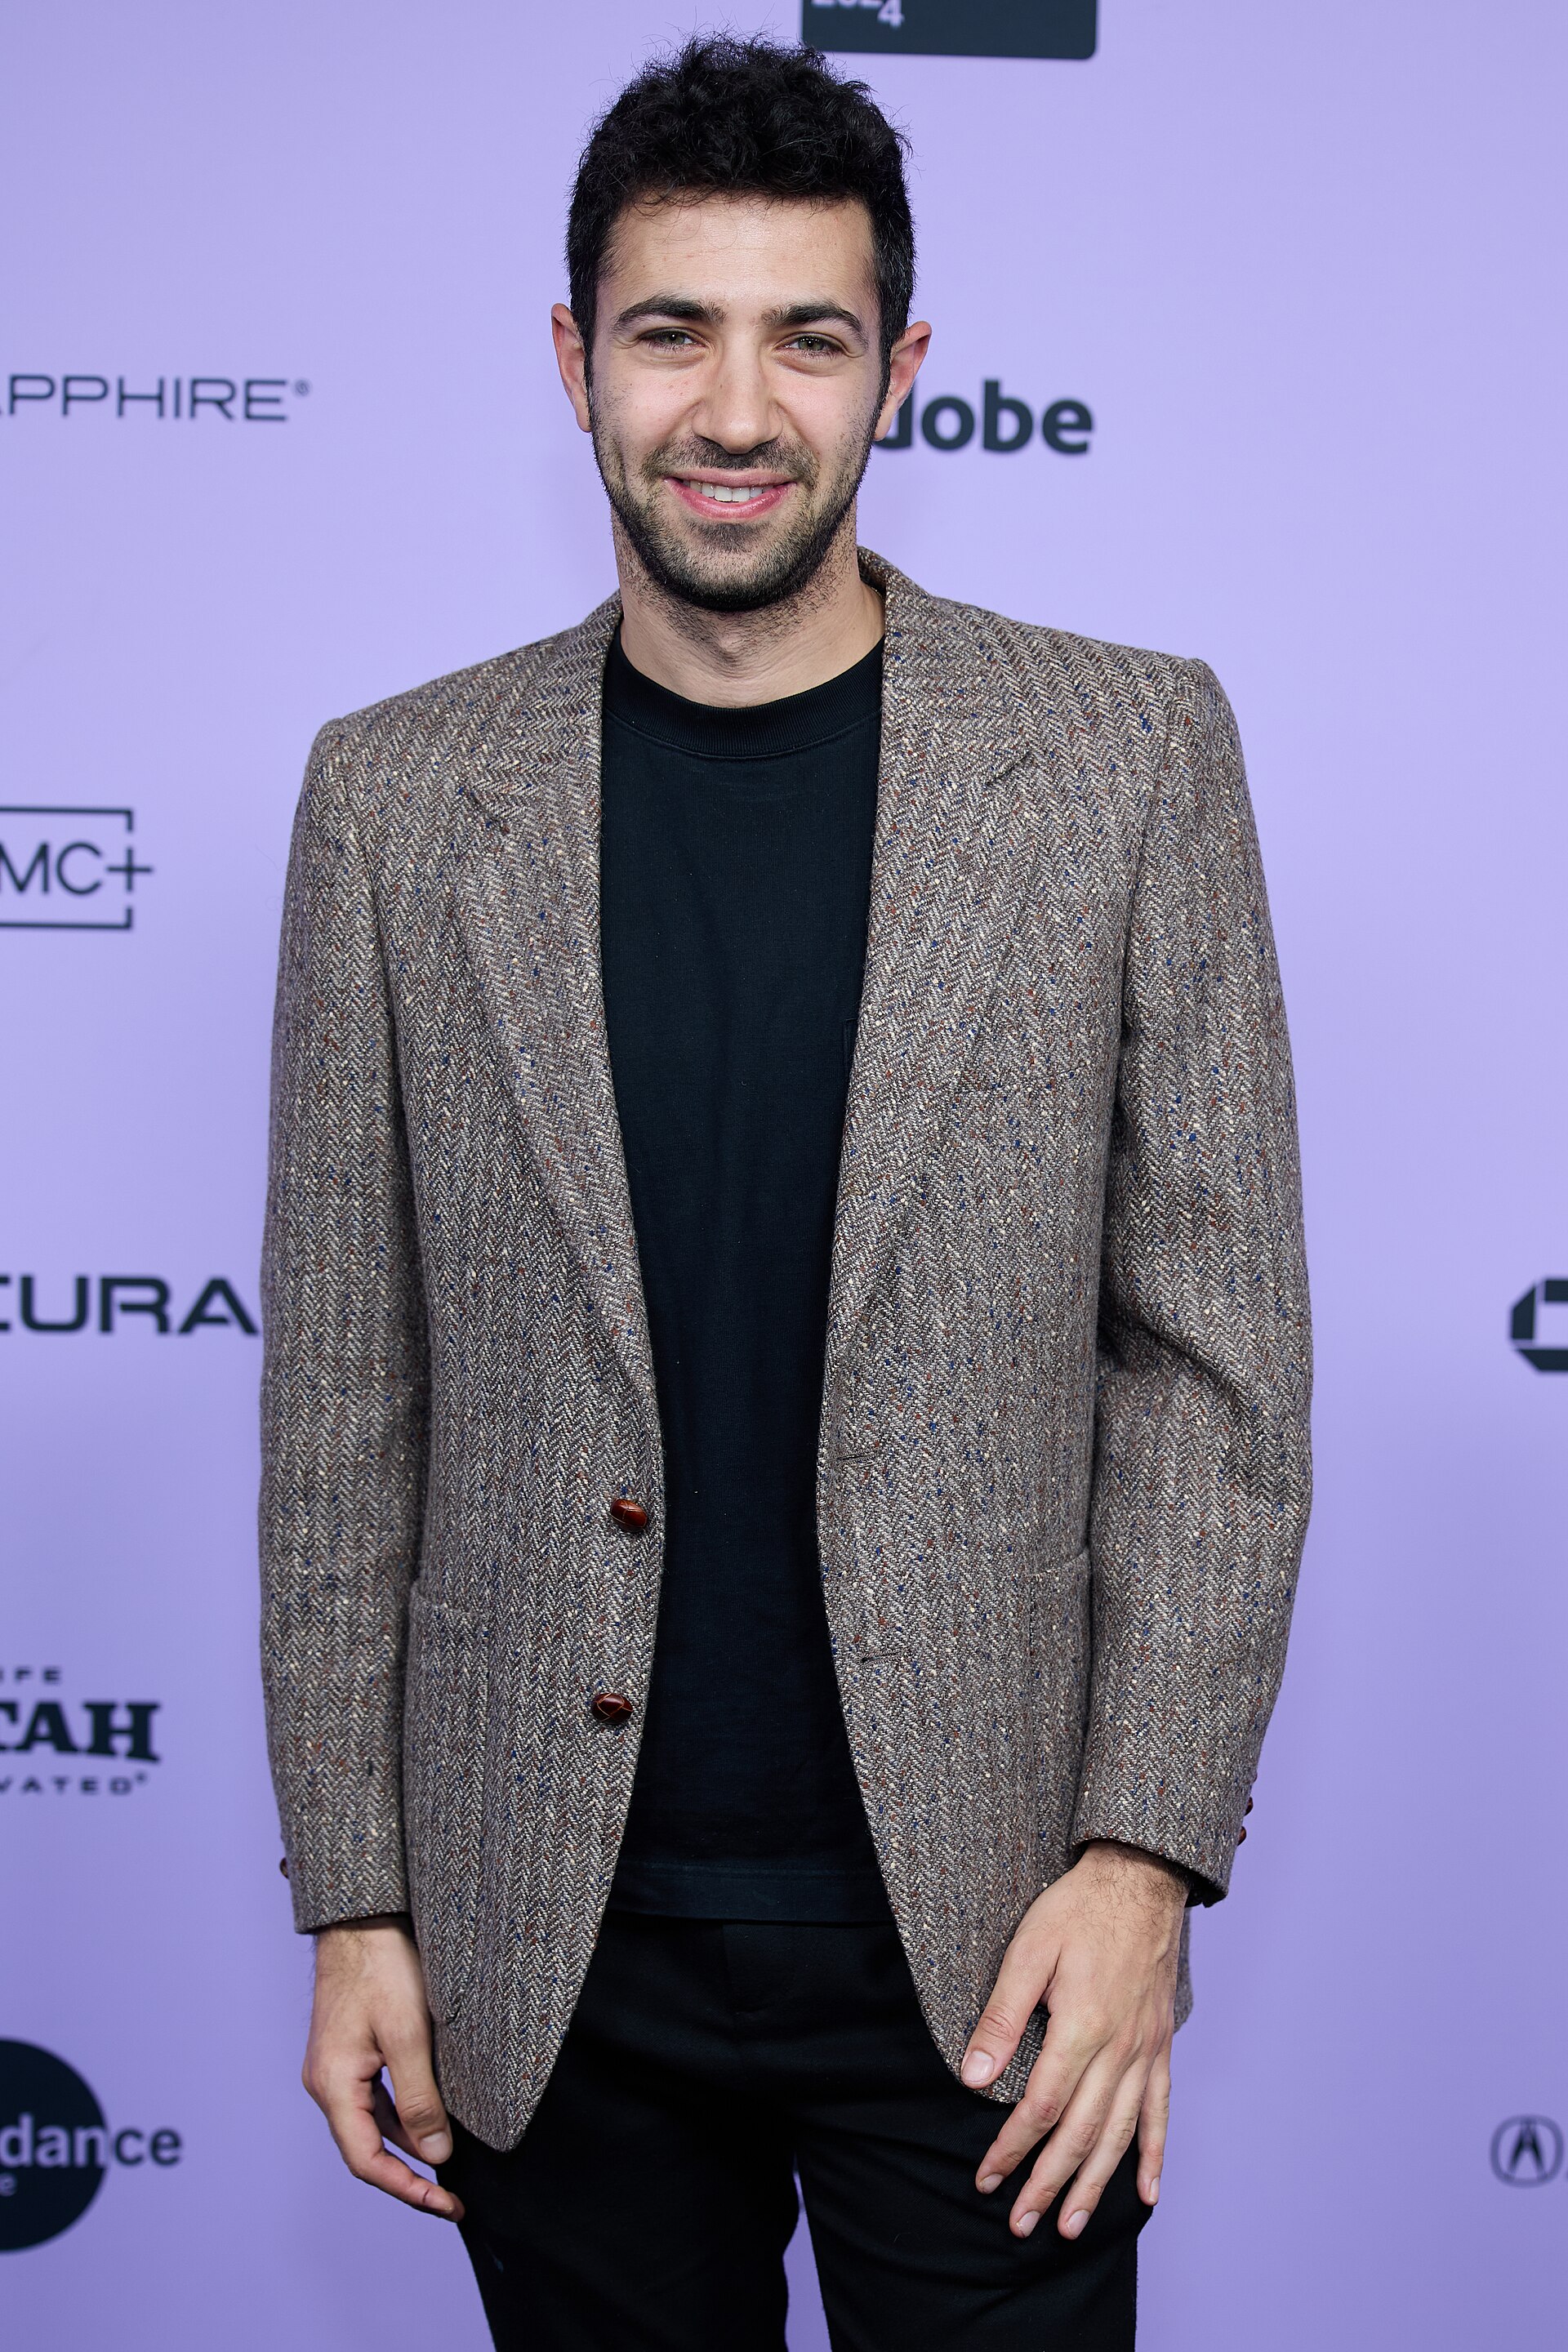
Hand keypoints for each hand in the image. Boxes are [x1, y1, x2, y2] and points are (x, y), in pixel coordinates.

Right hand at [302, 1915, 463, 2220]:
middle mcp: (325, 2082)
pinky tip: (431, 2117)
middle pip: (365, 2148)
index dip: (406, 2190)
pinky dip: (402, 2115)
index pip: (366, 2161)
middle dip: (409, 2175)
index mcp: (332, 2085)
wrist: (362, 1917)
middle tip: (452, 2195)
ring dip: (407, 2145)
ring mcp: (334, 2067)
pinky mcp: (348, 2051)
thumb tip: (434, 2157)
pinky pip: (373, 2098)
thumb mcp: (409, 2036)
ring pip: (371, 2124)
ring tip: (449, 2161)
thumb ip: (419, 2099)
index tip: (446, 2205)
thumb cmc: (383, 1967)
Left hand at [960, 1841, 1184, 2240]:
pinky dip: (1154, 2155)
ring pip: (1120, 2135)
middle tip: (1021, 2225)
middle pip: (1081, 2135)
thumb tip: (974, 2078)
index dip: (1011, 2150)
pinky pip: (1161, 2111)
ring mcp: (1145, 2051)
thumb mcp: (1027, 1951)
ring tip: (1071, 2225)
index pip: (1041, 2109)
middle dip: (1047, 2185)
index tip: (986, 2180)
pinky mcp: (1160, 2046)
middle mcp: (1119, 2050)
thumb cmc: (1078, 1910)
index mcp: (1081, 2029)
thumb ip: (1002, 2018)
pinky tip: (1146, 2193)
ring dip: (1094, 2185)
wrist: (1141, 1879)